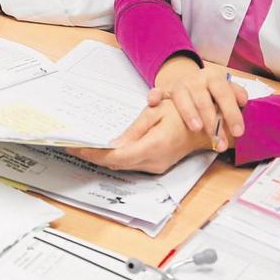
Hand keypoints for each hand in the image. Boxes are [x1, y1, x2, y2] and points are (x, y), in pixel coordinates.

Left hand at [67, 100, 210, 172]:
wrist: (206, 125)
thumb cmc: (183, 114)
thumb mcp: (155, 113)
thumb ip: (134, 130)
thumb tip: (115, 143)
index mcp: (153, 147)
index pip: (116, 157)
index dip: (95, 155)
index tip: (78, 148)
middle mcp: (154, 162)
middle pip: (116, 164)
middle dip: (94, 157)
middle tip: (73, 147)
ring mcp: (156, 166)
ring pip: (123, 165)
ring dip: (103, 158)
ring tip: (84, 148)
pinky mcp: (157, 165)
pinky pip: (131, 163)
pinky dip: (116, 158)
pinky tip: (105, 150)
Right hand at [148, 61, 246, 150]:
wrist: (189, 81)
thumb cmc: (211, 91)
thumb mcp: (225, 89)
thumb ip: (236, 94)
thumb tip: (243, 101)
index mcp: (214, 78)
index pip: (224, 94)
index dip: (232, 113)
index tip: (238, 132)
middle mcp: (195, 79)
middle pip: (203, 100)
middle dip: (212, 122)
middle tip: (218, 142)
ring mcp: (179, 85)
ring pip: (182, 98)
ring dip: (189, 113)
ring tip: (197, 128)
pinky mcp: (164, 91)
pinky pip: (157, 92)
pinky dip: (154, 96)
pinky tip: (154, 103)